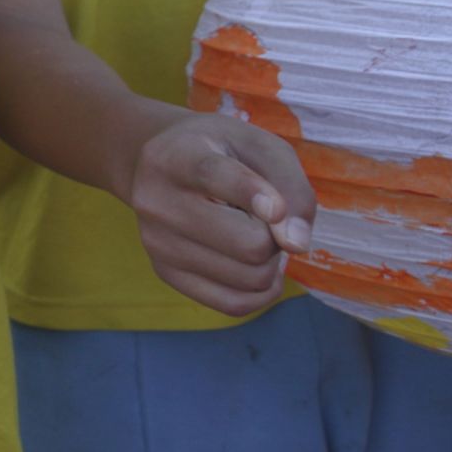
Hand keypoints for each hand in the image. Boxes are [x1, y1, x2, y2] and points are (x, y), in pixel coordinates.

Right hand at [128, 113, 314, 315]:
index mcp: (178, 156)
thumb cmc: (222, 152)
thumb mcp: (261, 146)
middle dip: (276, 236)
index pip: (214, 176)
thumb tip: (295, 244)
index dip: (253, 195)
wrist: (158, 165)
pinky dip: (261, 293)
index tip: (277, 209)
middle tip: (267, 218)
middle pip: (250, 244)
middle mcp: (157, 201)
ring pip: (249, 278)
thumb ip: (290, 186)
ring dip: (269, 262)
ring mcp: (156, 242)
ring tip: (253, 235)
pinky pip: (232, 304)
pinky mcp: (163, 272)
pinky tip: (260, 268)